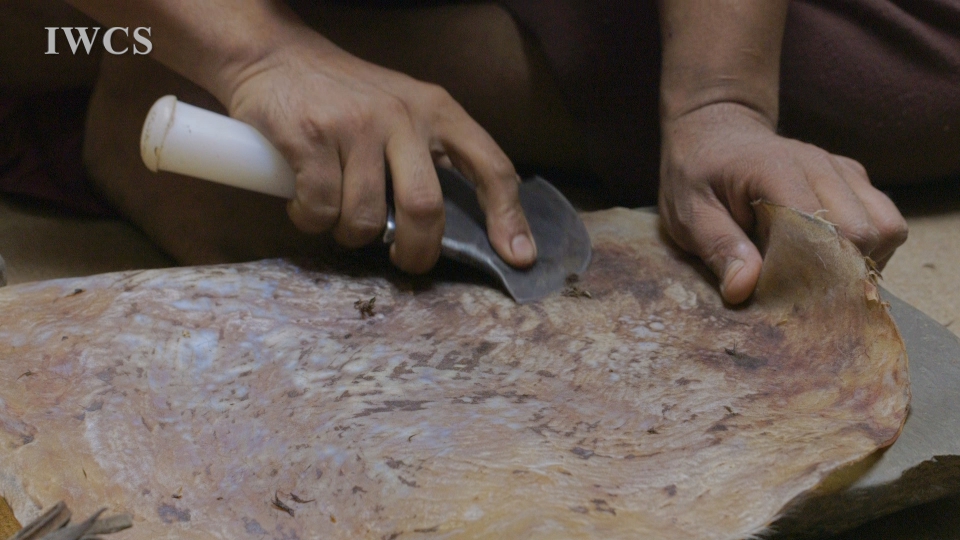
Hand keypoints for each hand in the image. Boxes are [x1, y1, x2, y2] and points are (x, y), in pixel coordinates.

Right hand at [220, 28, 535, 273]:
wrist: (274, 56)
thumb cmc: (345, 96)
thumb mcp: (403, 109)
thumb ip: (431, 155)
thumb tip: (456, 226)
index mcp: (437, 110)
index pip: (490, 166)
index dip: (508, 217)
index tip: (518, 256)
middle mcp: (401, 116)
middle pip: (425, 208)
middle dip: (416, 252)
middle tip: (403, 263)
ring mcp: (354, 125)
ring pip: (366, 218)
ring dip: (351, 235)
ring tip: (338, 219)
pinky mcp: (309, 136)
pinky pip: (320, 208)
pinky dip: (311, 220)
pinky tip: (304, 205)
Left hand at [659, 103, 907, 303]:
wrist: (715, 132)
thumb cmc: (697, 175)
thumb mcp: (689, 213)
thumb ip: (718, 247)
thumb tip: (743, 288)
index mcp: (777, 171)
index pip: (822, 227)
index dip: (812, 271)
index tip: (790, 299)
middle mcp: (821, 166)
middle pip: (864, 232)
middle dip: (839, 272)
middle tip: (803, 294)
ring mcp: (843, 171)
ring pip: (887, 226)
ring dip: (861, 261)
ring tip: (820, 278)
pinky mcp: (854, 179)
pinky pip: (886, 221)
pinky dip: (869, 249)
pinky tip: (830, 259)